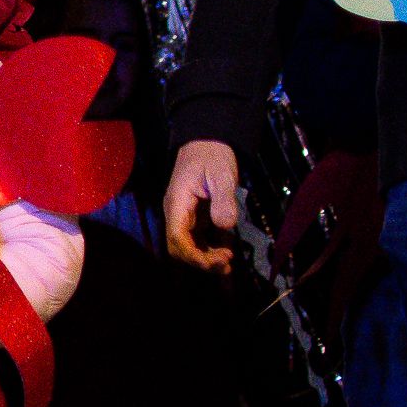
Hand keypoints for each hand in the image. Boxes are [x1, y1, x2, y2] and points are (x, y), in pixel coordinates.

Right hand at [163, 139, 242, 273]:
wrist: (207, 142)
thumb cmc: (212, 156)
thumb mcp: (221, 174)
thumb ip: (223, 199)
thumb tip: (225, 226)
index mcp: (177, 204)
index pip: (177, 238)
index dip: (194, 255)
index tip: (218, 260)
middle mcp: (177, 214)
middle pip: (179, 247)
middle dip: (200, 260)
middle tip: (227, 264)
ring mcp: (185, 216)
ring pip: (188, 246)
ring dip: (205, 258)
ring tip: (229, 263)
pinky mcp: (195, 216)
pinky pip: (198, 238)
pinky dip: (210, 248)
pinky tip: (227, 248)